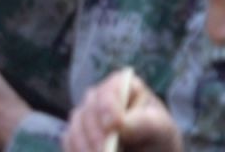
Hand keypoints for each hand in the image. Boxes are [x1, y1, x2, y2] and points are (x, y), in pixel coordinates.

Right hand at [64, 70, 180, 151]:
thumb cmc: (158, 139)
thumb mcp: (162, 129)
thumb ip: (145, 123)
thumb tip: (119, 124)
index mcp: (123, 87)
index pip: (111, 89)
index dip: (109, 106)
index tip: (114, 126)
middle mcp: (99, 97)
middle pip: (89, 110)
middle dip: (97, 134)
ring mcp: (85, 115)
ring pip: (77, 127)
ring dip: (86, 146)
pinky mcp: (76, 133)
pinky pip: (69, 140)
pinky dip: (77, 150)